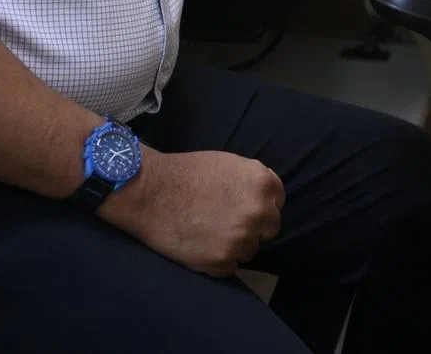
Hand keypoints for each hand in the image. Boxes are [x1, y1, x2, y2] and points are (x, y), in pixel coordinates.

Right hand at [102, 148, 284, 276]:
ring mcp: (240, 240)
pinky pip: (230, 266)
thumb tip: (264, 200)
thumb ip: (253, 183)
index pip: (278, 202)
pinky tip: (202, 245)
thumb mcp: (232, 164)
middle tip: (230, 223)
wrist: (152, 192)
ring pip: (250, 249)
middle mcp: (258, 212)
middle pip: (270, 228)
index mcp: (263, 184)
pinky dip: (219, 259)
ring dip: (236, 244)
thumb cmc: (189, 172)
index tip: (246, 207)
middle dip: (254, 226)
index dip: (262, 205)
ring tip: (211, 233)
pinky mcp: (221, 262)